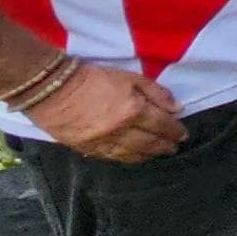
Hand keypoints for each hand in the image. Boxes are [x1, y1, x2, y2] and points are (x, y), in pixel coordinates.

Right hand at [35, 64, 186, 161]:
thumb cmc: (93, 78)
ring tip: (158, 154)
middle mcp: (121, 131)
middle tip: (174, 147)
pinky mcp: (87, 149)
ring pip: (132, 155)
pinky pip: (113, 158)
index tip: (183, 135)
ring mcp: (103, 143)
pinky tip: (135, 157)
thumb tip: (176, 108)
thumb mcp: (129, 77)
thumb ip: (155, 92)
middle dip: (165, 146)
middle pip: (150, 144)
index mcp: (133, 110)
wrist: (52, 89)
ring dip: (149, 155)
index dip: (175, 131)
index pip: (162, 125)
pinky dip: (128, 158)